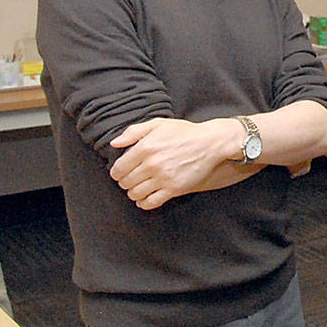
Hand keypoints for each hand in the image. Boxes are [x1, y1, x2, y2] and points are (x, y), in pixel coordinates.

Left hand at [109, 117, 257, 209]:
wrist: (211, 143)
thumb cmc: (185, 133)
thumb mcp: (159, 124)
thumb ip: (134, 132)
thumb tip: (114, 144)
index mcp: (145, 147)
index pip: (118, 169)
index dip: (116, 172)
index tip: (121, 172)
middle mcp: (152, 164)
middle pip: (125, 183)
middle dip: (125, 182)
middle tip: (131, 179)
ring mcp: (164, 178)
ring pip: (135, 194)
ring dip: (133, 192)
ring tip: (139, 187)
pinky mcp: (175, 189)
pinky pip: (150, 202)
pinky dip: (144, 202)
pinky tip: (146, 197)